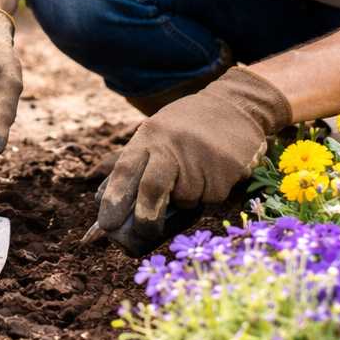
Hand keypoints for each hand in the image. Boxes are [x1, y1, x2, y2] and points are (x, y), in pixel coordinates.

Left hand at [96, 66, 289, 252]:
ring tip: (197, 172)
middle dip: (147, 218)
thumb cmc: (189, 126)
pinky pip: (211, 196)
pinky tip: (215, 170)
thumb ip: (135, 161)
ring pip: (186, 198)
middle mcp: (171, 145)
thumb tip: (103, 197)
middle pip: (153, 189)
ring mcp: (200, 157)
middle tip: (145, 233)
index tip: (107, 225)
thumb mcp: (157, 132)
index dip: (114, 200)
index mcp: (149, 136)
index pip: (125, 170)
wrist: (236, 105)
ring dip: (187, 198)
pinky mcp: (226, 168)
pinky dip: (210, 192)